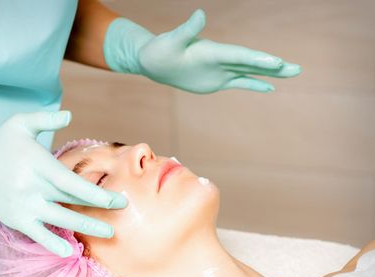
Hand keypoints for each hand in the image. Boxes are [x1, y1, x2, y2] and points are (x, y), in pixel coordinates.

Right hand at [0, 111, 127, 256]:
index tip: (118, 199)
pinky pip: (37, 235)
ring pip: (60, 220)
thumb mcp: (19, 123)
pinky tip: (70, 253)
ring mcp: (23, 206)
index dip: (96, 193)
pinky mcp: (15, 219)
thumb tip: (70, 115)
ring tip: (110, 233)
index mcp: (37, 164)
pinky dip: (52, 245)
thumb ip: (45, 119)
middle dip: (99, 208)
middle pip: (71, 201)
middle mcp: (31, 188)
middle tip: (123, 211)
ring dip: (86, 227)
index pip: (71, 183)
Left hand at [104, 9, 300, 92]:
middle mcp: (221, 59)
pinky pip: (238, 83)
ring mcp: (220, 70)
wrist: (155, 61)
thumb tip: (200, 13)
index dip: (256, 59)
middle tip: (297, 68)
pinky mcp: (216, 81)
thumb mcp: (171, 41)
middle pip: (251, 63)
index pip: (238, 55)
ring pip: (250, 72)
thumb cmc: (160, 50)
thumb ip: (187, 29)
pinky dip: (254, 84)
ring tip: (293, 72)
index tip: (275, 62)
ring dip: (271, 74)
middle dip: (273, 66)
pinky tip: (269, 87)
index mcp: (212, 50)